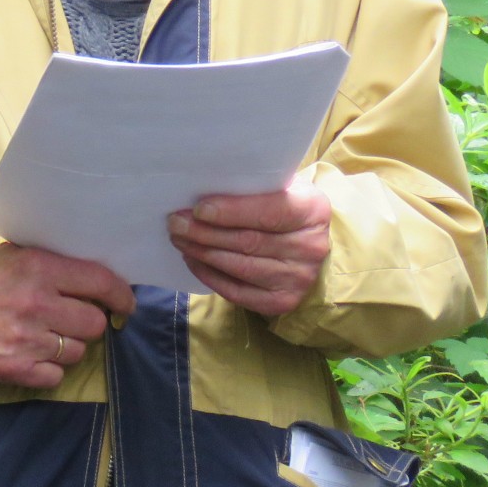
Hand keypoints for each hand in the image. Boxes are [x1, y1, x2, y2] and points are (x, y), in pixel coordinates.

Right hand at [0, 244, 135, 388]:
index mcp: (40, 270)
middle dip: (85, 321)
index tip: (125, 303)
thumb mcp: (13, 256)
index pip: (101, 282)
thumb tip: (94, 276)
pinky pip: (56, 376)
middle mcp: (39, 304)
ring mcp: (30, 340)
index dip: (121, 295)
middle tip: (69, 318)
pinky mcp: (19, 369)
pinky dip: (48, 368)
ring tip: (43, 336)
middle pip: (94, 323)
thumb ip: (51, 264)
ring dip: (66, 346)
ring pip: (78, 352)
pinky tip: (30, 354)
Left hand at [168, 176, 330, 316]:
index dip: (232, 212)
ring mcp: (299, 278)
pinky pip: (237, 292)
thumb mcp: (275, 185)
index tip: (199, 209)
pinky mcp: (282, 301)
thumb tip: (200, 189)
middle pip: (249, 242)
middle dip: (205, 233)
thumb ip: (249, 186)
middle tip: (175, 223)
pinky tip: (192, 259)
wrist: (302, 239)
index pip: (270, 212)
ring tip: (179, 239)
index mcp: (312, 210)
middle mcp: (311, 247)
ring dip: (203, 253)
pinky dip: (210, 276)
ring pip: (241, 267)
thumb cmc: (279, 204)